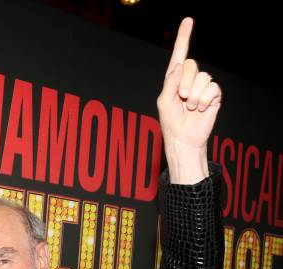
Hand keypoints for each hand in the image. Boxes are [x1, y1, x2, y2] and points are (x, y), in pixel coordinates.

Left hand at [157, 17, 222, 182]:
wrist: (184, 139)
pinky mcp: (213, 96)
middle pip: (192, 65)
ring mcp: (202, 87)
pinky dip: (204, 100)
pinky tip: (201, 109)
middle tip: (182, 98)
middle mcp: (189, 79)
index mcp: (175, 78)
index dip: (184, 37)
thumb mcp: (164, 102)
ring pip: (203, 77)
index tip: (188, 20)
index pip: (180, 55)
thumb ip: (170, 83)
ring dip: (195, 95)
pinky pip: (212, 88)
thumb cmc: (171, 122)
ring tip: (191, 108)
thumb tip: (179, 66)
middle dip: (185, 83)